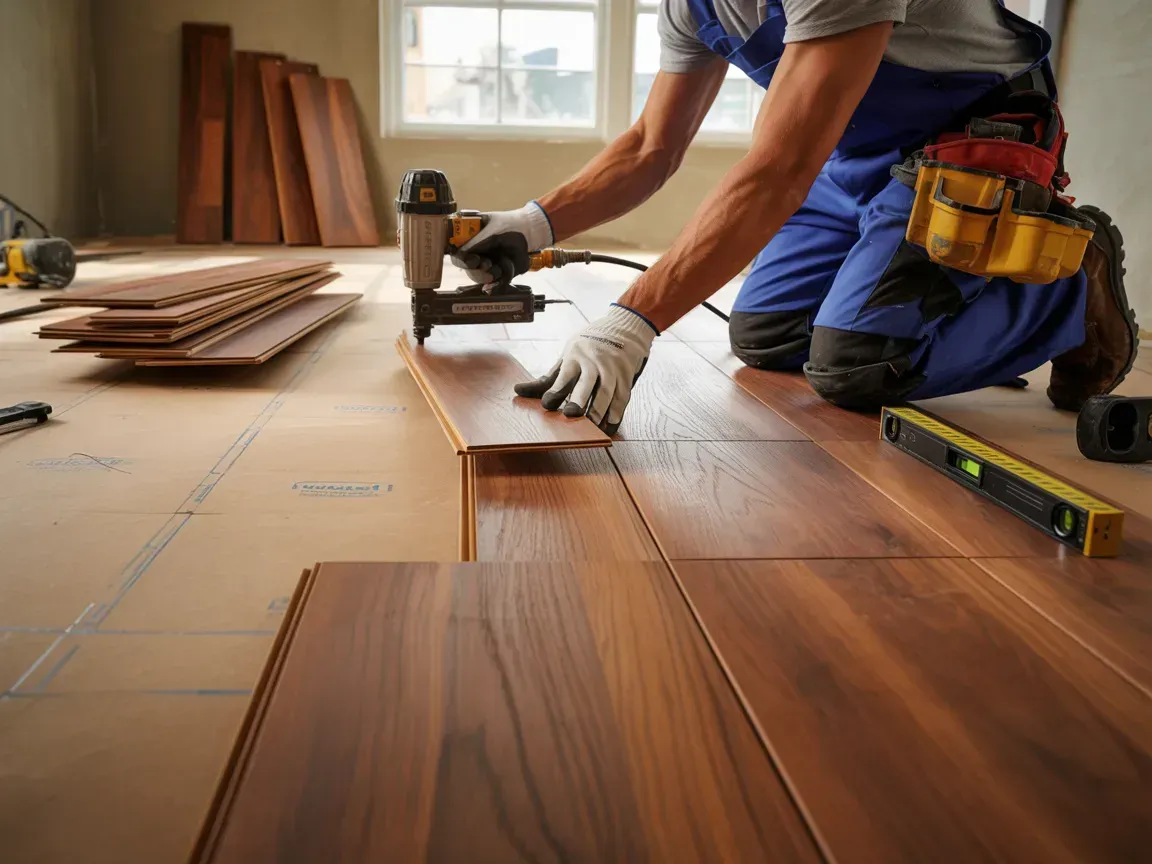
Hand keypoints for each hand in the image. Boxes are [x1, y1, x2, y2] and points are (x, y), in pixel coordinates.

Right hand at [450, 202, 553, 285]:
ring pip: (481, 278)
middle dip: (478, 270)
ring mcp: (487, 265)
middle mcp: (476, 254)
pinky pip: (494, 285)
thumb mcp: (491, 231)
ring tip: (499, 265)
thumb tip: (462, 255)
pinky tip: (497, 284)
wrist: (530, 232)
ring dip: (490, 274)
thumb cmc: (509, 225)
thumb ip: (476, 243)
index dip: (461, 260)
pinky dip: (496, 286)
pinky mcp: (499, 274)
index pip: (456, 255)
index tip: (473, 260)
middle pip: (468, 270)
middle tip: (487, 264)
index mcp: (469, 240)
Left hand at [514, 305, 657, 433]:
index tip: (547, 404)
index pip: (565, 374)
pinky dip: (615, 414)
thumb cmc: (588, 345)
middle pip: (587, 383)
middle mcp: (594, 361)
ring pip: (606, 393)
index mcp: (576, 355)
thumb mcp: (567, 355)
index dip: (556, 390)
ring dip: (599, 411)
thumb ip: (547, 378)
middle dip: (580, 399)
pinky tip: (608, 427)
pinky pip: (622, 398)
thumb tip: (518, 392)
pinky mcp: (626, 377)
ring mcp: (612, 369)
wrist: (624, 326)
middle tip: (571, 415)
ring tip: (591, 428)